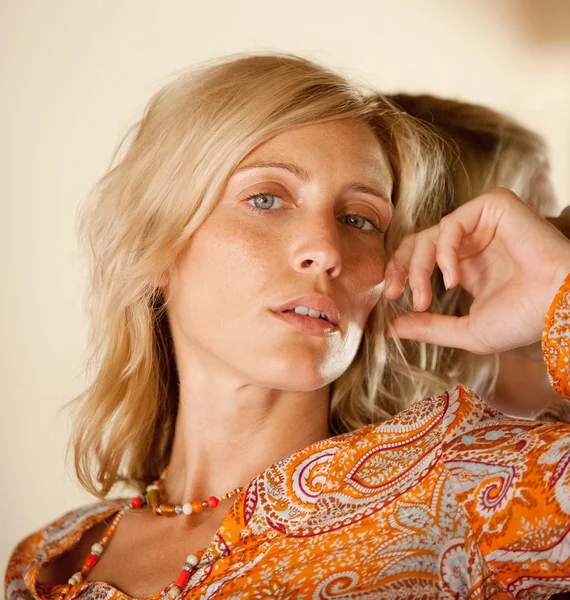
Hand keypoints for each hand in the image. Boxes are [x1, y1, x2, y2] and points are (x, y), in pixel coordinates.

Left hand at [383, 188, 569, 353]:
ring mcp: (483, 223)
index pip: (421, 258)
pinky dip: (444, 251)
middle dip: (400, 268)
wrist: (559, 308)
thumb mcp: (467, 330)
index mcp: (467, 266)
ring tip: (425, 297)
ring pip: (430, 234)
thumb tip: (391, 328)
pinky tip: (452, 278)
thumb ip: (429, 327)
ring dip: (419, 268)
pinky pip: (452, 222)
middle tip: (393, 293)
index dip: (401, 273)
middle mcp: (472, 242)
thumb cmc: (523, 320)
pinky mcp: (494, 207)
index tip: (391, 298)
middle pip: (418, 242)